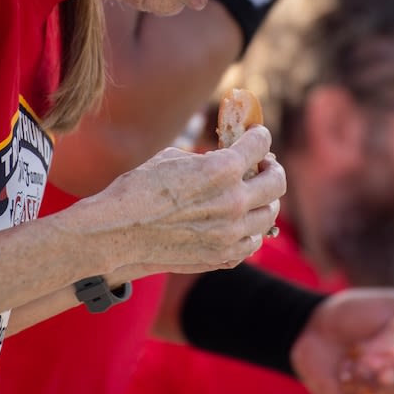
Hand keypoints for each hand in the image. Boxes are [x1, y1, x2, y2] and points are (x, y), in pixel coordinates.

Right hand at [97, 126, 284, 273]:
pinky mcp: (223, 256)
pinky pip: (253, 242)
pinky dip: (250, 230)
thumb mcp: (174, 159)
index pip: (261, 144)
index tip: (256, 137)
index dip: (258, 136)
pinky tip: (238, 222)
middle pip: (277, 181)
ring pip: (270, 214)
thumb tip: (228, 157)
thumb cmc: (138, 189)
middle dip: (271, 168)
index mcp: (222, 169)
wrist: (116, 233)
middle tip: (264, 166)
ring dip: (264, 201)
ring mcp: (231, 233)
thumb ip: (208, 159)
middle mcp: (234, 201)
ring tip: (251, 195)